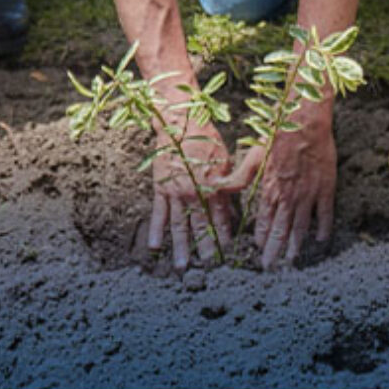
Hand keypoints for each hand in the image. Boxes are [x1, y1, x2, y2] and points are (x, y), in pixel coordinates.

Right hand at [148, 106, 234, 269]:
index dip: (224, 233)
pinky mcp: (160, 188)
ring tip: (182, 266)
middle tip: (208, 266)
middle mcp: (193, 193)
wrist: (177, 122)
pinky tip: (155, 246)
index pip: (221, 216)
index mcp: (212, 186)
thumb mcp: (224, 159)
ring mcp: (175, 192)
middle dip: (205, 246)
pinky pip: (158, 213)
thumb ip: (229, 184)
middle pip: (200, 225)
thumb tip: (233, 206)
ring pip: (179, 225)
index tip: (226, 249)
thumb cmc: (205, 137)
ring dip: (181, 246)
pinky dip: (156, 230)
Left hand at [216, 101, 335, 268]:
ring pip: (301, 227)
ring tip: (292, 260)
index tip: (259, 251)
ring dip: (296, 245)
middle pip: (281, 230)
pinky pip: (325, 214)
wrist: (304, 123)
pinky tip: (320, 240)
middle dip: (275, 251)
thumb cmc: (277, 136)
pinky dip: (323, 228)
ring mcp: (308, 194)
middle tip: (271, 267)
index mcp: (270, 190)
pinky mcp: (325, 188)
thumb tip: (216, 189)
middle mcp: (288, 197)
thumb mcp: (253, 156)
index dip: (262, 239)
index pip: (265, 222)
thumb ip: (237, 177)